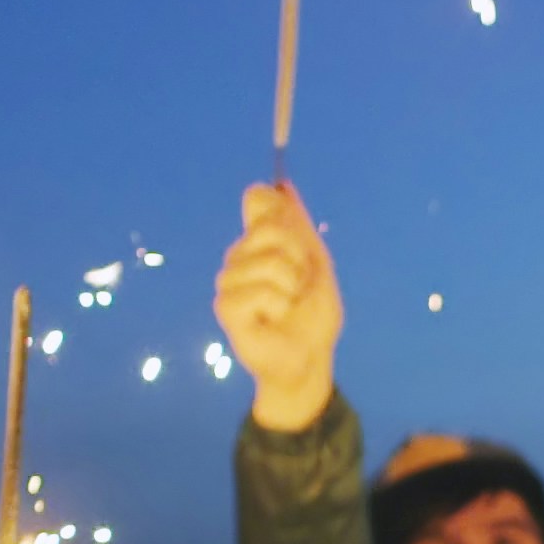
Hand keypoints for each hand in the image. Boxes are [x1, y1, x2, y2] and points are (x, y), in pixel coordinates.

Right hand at [216, 182, 343, 432]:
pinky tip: (273, 320)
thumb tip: (283, 185)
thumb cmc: (312, 316)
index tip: (300, 245)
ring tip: (287, 307)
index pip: (259, 200)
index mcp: (259, 242)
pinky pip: (260, 291)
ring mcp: (229, 281)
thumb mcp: (317, 264)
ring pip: (270, 262)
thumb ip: (299, 225)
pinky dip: (279, 306)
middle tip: (300, 287)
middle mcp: (239, 256)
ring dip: (293, 288)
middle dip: (300, 259)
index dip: (283, 214)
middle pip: (272, 228)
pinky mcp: (226, 307)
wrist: (309, 359)